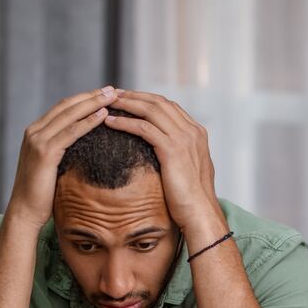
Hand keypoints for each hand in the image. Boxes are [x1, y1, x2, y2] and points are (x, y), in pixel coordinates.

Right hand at [6, 86, 116, 228]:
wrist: (25, 212)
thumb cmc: (43, 194)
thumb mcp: (54, 167)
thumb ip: (64, 152)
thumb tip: (87, 148)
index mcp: (36, 132)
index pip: (63, 108)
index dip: (84, 99)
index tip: (104, 94)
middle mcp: (34, 131)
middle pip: (67, 105)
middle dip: (91, 96)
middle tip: (113, 89)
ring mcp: (38, 140)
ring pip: (70, 114)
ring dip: (93, 103)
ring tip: (112, 97)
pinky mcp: (45, 152)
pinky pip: (71, 132)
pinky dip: (88, 121)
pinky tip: (103, 115)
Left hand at [102, 92, 221, 233]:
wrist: (201, 212)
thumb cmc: (192, 199)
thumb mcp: (189, 169)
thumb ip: (180, 154)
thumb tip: (166, 153)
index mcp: (197, 133)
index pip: (169, 106)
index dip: (146, 99)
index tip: (128, 99)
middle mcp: (192, 131)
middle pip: (158, 102)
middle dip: (134, 96)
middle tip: (112, 94)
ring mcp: (183, 138)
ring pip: (150, 110)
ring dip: (126, 104)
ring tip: (107, 103)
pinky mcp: (172, 149)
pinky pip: (143, 128)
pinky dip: (125, 122)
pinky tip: (110, 122)